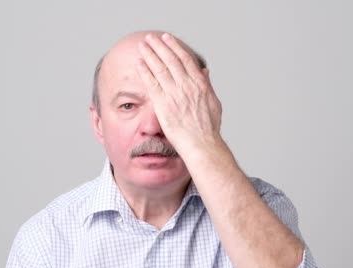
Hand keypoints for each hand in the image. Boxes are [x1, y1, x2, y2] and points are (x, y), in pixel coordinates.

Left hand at [136, 33, 222, 156]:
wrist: (201, 145)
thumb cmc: (208, 128)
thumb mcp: (213, 102)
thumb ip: (207, 85)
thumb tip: (204, 71)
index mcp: (200, 84)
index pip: (184, 60)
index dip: (174, 47)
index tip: (167, 39)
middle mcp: (187, 86)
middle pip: (170, 60)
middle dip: (159, 46)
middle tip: (150, 38)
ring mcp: (174, 95)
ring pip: (159, 68)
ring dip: (150, 54)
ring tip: (142, 45)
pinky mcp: (163, 105)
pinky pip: (151, 84)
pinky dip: (145, 71)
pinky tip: (139, 63)